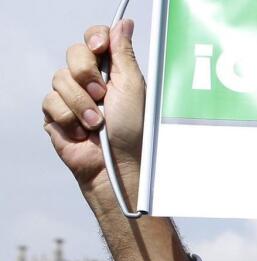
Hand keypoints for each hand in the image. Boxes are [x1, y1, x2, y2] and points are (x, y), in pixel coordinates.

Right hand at [43, 21, 145, 192]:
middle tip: (101, 95)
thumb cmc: (132, 132)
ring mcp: (72, 97)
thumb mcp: (133, 88)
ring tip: (96, 123)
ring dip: (81, 104)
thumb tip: (123, 24)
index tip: (99, 48)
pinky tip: (82, 132)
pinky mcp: (55, 114)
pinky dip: (69, 118)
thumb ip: (124, 54)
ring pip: (60, 78)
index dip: (94, 38)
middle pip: (74, 53)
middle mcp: (91, 81)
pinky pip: (50, 102)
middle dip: (87, 74)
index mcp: (112, 72)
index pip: (95, 39)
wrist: (116, 165)